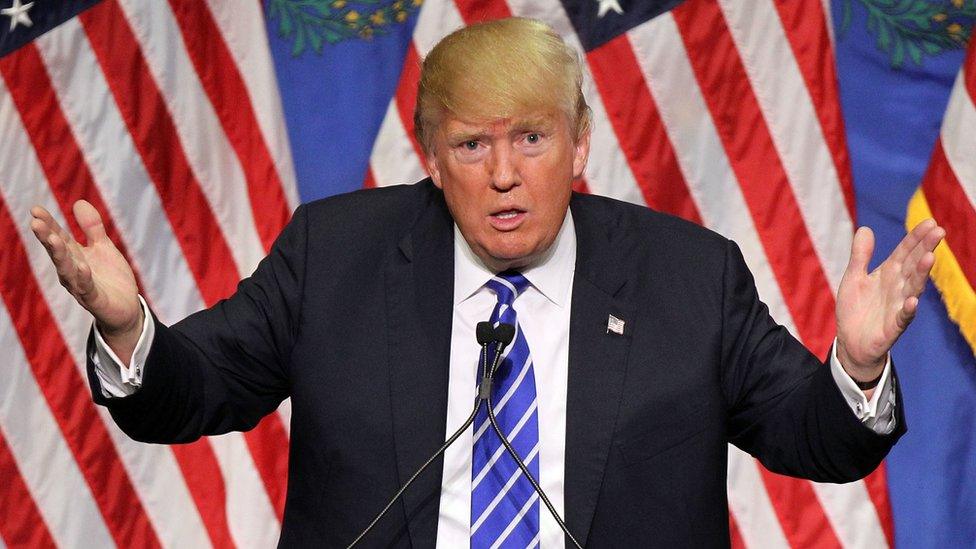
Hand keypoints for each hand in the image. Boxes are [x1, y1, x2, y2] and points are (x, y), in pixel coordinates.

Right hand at [30, 201, 142, 361]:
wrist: (126, 308)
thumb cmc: (111, 278)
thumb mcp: (104, 248)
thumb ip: (92, 228)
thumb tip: (78, 202)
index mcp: (74, 257)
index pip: (58, 238)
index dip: (48, 224)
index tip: (35, 209)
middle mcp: (72, 271)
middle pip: (58, 252)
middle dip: (47, 237)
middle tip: (35, 222)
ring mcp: (82, 286)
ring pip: (67, 270)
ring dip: (60, 255)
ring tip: (53, 239)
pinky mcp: (95, 300)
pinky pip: (87, 288)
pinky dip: (84, 278)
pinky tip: (82, 267)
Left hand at [835, 219, 944, 382]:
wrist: (851, 342)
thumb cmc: (855, 308)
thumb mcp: (853, 278)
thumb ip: (860, 256)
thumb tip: (865, 228)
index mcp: (888, 274)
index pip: (905, 252)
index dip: (916, 238)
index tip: (930, 222)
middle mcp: (897, 287)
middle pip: (913, 265)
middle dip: (925, 249)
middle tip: (939, 231)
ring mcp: (898, 306)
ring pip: (913, 288)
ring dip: (921, 274)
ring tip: (929, 258)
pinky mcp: (893, 327)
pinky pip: (903, 317)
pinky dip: (908, 309)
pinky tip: (912, 300)